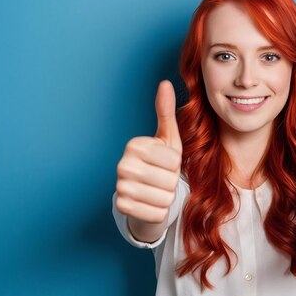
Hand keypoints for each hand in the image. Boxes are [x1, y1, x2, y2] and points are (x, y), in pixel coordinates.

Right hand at [115, 80, 182, 222]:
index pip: (173, 160)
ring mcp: (120, 187)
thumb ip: (166, 112)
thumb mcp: (168, 139)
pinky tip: (150, 205)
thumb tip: (165, 83)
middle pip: (169, 180)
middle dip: (172, 184)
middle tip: (161, 180)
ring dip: (166, 199)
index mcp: (134, 145)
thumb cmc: (160, 165)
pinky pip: (156, 213)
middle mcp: (122, 164)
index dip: (176, 165)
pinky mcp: (122, 208)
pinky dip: (159, 213)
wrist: (145, 197)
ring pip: (164, 198)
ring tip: (156, 191)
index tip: (165, 164)